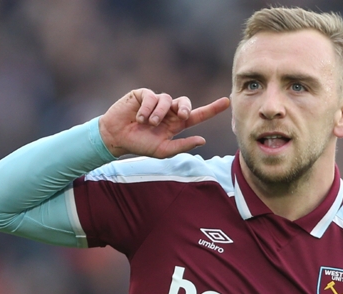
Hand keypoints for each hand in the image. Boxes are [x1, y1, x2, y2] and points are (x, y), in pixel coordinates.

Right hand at [98, 88, 229, 157]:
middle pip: (185, 102)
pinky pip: (152, 97)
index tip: (227, 101)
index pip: (198, 115)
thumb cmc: (140, 145)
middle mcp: (169, 111)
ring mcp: (156, 102)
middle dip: (186, 107)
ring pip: (167, 100)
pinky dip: (147, 109)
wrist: (116, 138)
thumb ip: (182, 145)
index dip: (212, 109)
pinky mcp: (143, 95)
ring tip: (149, 123)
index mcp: (176, 124)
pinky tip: (139, 118)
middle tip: (183, 116)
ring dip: (159, 113)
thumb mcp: (163, 150)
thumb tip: (203, 140)